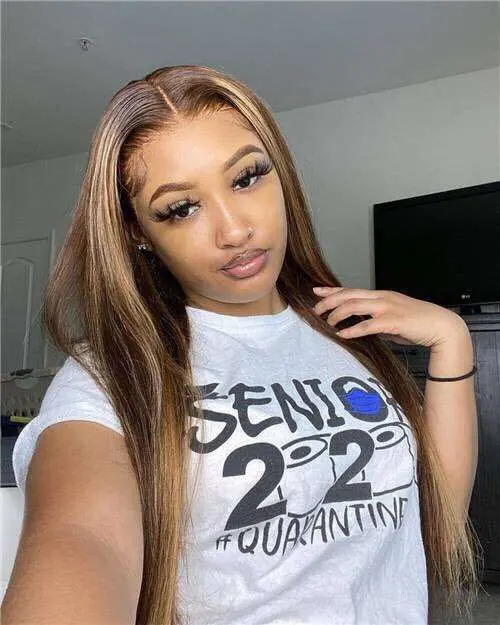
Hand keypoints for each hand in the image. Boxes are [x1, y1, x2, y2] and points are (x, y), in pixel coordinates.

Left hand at [311, 286, 468, 348]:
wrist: (441, 326)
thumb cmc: (417, 324)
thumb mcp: (392, 319)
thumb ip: (376, 321)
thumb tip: (361, 328)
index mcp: (381, 295)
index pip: (351, 290)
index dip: (332, 290)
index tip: (316, 291)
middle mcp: (382, 298)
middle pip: (348, 295)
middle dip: (329, 301)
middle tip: (315, 309)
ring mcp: (387, 308)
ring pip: (354, 306)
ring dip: (337, 314)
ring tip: (328, 322)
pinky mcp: (392, 321)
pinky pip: (367, 325)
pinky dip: (352, 329)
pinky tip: (342, 334)